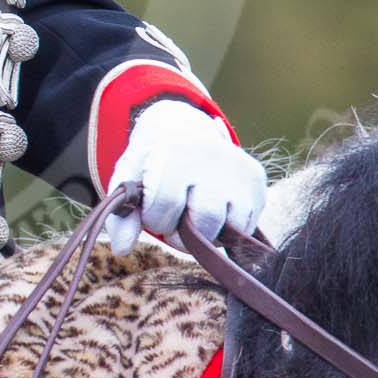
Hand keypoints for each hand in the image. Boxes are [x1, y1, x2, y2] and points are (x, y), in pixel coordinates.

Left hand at [105, 100, 266, 253]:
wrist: (183, 127)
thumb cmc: (152, 161)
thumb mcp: (128, 178)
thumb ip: (120, 214)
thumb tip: (121, 249)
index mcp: (172, 153)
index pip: (164, 205)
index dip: (156, 219)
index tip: (153, 212)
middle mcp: (209, 156)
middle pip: (204, 221)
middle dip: (183, 234)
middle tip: (175, 221)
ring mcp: (237, 167)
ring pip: (229, 227)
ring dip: (207, 235)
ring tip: (194, 218)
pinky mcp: (256, 178)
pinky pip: (247, 224)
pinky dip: (228, 229)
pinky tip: (213, 213)